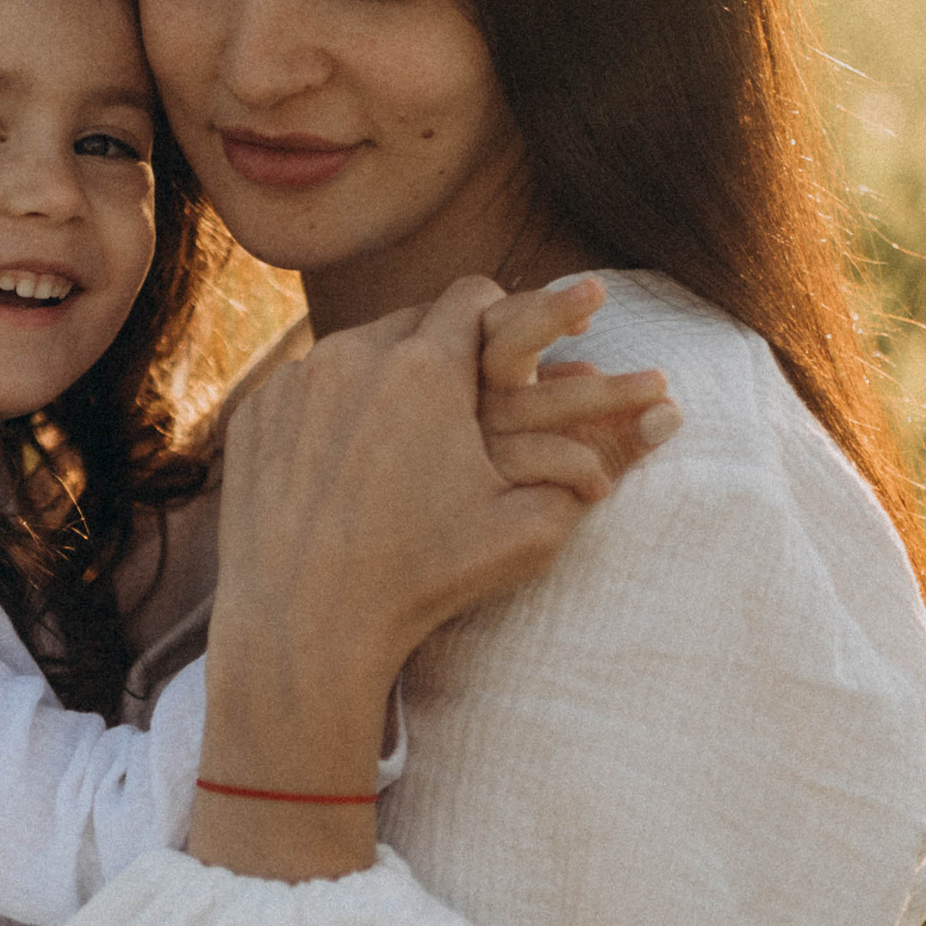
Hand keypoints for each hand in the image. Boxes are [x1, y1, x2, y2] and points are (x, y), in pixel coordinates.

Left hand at [192, 273, 645, 878]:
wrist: (306, 629)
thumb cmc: (427, 579)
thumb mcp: (528, 527)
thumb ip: (599, 459)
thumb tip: (672, 413)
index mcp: (426, 367)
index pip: (476, 296)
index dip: (503, 319)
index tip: (514, 349)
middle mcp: (353, 355)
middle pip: (413, 318)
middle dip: (444, 349)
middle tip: (466, 392)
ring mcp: (293, 384)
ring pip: (354, 351)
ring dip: (385, 376)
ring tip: (406, 428)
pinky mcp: (253, 418)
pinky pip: (304, 390)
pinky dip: (330, 411)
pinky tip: (345, 461)